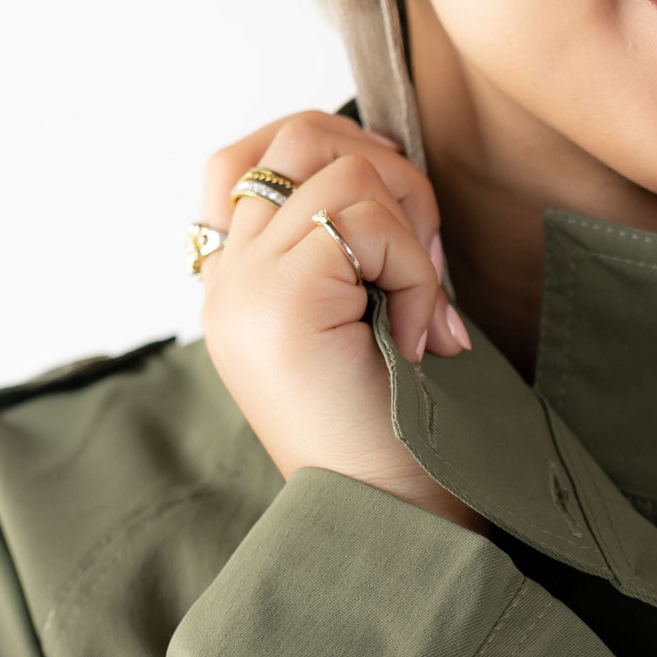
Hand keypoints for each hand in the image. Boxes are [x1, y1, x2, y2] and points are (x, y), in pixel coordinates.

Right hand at [197, 111, 478, 525]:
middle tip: (429, 256)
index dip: (331, 149)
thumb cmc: (393, 435)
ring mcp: (244, 287)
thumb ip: (349, 249)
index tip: (400, 209)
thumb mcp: (364, 320)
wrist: (389, 519)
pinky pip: (364, 219)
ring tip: (427, 305)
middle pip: (298, 136)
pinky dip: (416, 269)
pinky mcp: (282, 300)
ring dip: (411, 227)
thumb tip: (392, 165)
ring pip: (342, 171)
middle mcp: (227, 282)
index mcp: (235, 287)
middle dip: (387, 172)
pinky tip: (424, 337)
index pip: (246, 159)